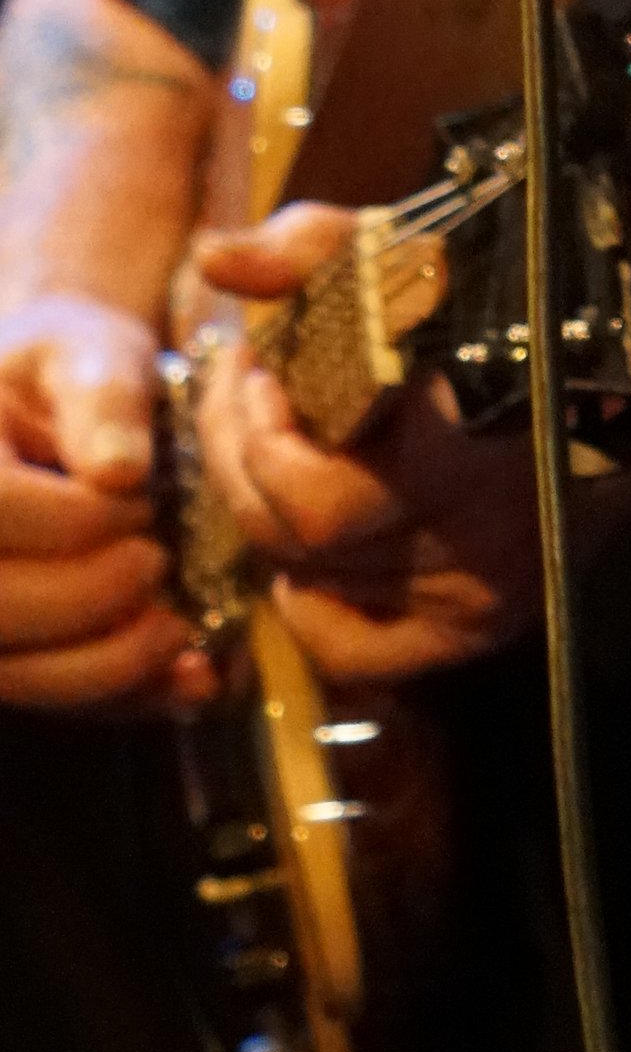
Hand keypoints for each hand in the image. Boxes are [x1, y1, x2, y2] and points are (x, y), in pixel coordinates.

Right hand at [0, 292, 210, 712]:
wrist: (55, 406)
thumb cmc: (71, 369)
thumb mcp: (89, 354)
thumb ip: (104, 398)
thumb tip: (119, 471)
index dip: (76, 521)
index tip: (139, 498)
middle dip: (91, 597)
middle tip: (158, 559)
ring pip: (14, 673)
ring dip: (110, 666)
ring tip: (179, 628)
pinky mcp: (4, 650)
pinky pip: (49, 697)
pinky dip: (121, 697)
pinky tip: (191, 681)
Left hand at [191, 207, 559, 683]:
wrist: (627, 357)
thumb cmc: (502, 295)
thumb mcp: (406, 247)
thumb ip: (308, 247)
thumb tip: (216, 265)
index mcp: (460, 442)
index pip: (314, 497)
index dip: (256, 439)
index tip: (255, 367)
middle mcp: (475, 532)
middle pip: (300, 539)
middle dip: (244, 462)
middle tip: (247, 398)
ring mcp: (481, 587)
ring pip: (318, 583)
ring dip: (271, 516)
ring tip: (276, 448)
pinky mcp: (481, 621)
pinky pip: (359, 649)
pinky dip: (313, 609)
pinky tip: (306, 557)